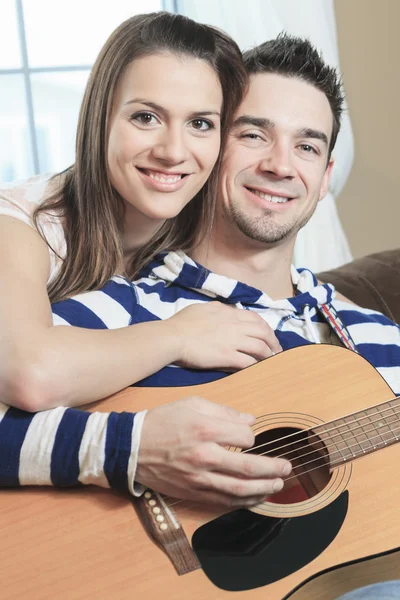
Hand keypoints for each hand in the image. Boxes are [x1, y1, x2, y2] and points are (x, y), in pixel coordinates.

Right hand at [135, 397, 291, 507]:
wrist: (132, 447)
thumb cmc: (163, 421)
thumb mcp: (193, 403)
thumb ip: (224, 412)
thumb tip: (250, 421)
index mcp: (206, 430)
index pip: (245, 437)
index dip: (252, 436)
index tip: (248, 435)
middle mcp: (205, 456)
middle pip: (249, 467)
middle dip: (272, 469)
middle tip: (287, 468)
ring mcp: (199, 478)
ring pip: (240, 489)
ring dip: (264, 489)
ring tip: (278, 485)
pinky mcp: (193, 492)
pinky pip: (224, 500)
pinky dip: (243, 501)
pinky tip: (256, 498)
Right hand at [165, 301, 281, 370]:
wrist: (173, 337)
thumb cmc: (182, 322)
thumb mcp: (203, 308)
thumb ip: (219, 309)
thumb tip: (226, 311)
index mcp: (228, 312)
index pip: (255, 318)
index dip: (265, 327)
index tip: (268, 335)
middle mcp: (234, 325)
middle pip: (263, 331)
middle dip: (273, 341)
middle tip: (276, 350)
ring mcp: (232, 341)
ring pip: (260, 346)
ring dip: (268, 354)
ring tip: (271, 361)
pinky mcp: (227, 356)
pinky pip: (248, 361)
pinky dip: (256, 365)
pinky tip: (258, 369)